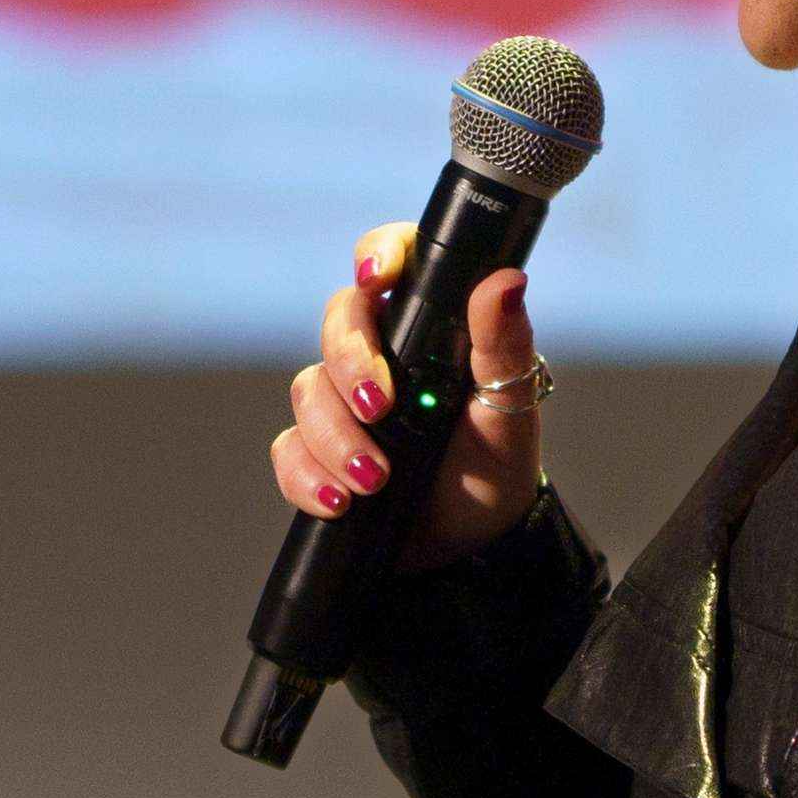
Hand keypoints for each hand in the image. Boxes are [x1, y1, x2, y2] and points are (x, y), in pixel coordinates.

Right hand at [268, 223, 545, 572]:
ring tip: (376, 479)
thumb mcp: (509, 404)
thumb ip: (503, 343)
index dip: (378, 256)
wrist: (472, 542)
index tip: (378, 279)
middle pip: (339, 322)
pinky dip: (309, 477)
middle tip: (381, 407)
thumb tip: (507, 282)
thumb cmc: (495, 461)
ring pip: (307, 391)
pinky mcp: (316, 452)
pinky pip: (288, 451)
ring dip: (336, 437)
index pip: (390, 264)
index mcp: (426, 325)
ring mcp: (342, 403)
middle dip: (351, 363)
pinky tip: (341, 502)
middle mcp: (378, 354)